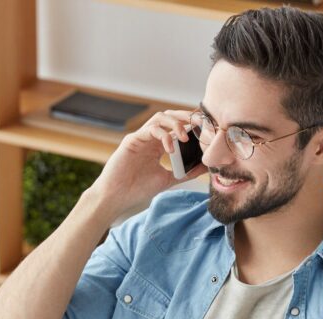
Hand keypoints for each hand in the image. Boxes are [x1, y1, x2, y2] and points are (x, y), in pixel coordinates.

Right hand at [87, 110, 205, 217]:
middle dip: (186, 117)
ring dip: (175, 124)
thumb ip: (186, 172)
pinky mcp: (132, 140)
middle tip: (200, 124)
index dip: (191, 124)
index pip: (176, 126)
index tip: (206, 129)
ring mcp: (140, 137)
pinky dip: (163, 135)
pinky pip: (150, 129)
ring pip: (160, 118)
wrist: (116, 197)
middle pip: (169, 116)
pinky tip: (171, 148)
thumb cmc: (137, 189)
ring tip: (185, 137)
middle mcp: (149, 138)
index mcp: (157, 145)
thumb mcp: (168, 179)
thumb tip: (206, 167)